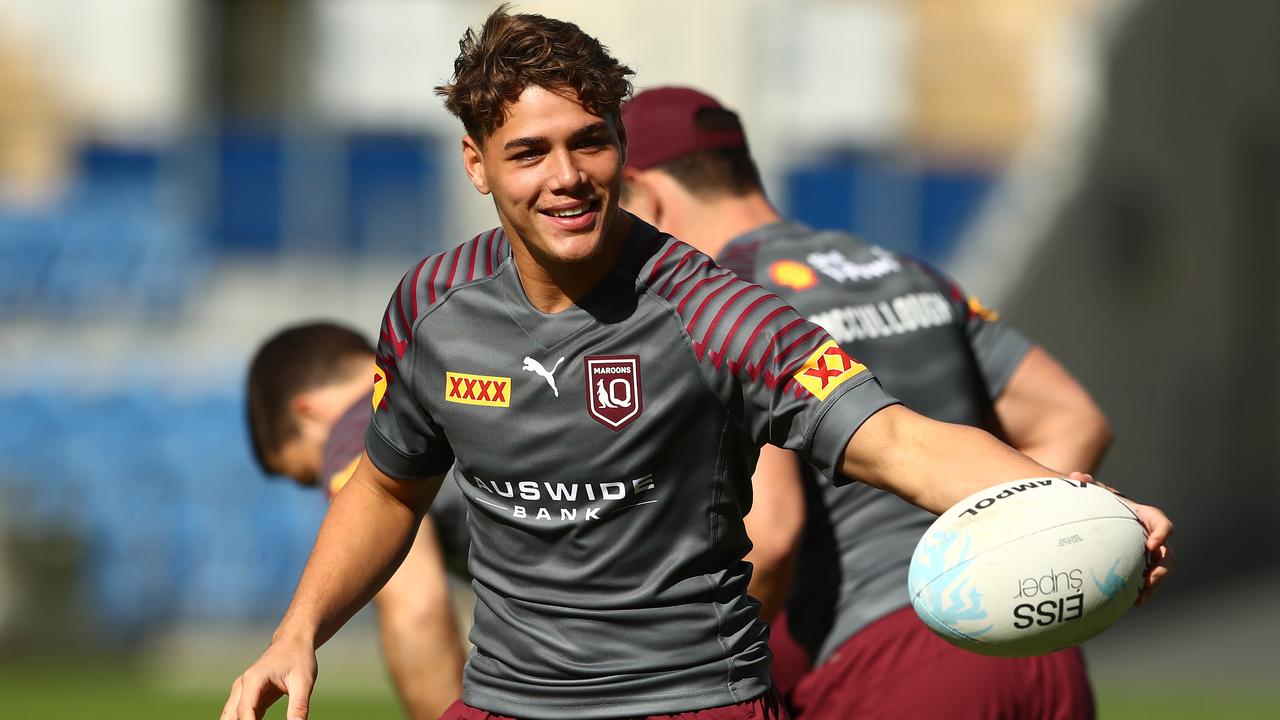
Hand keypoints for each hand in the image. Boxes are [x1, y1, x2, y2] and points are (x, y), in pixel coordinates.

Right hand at [220, 634, 316, 719]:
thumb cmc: (299, 658)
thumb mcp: (304, 682)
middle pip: (230, 717)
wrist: (294, 641)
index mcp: (253, 680)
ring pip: (231, 719)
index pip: (244, 711)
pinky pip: (243, 718)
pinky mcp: (249, 699)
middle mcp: (242, 686)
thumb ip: (299, 706)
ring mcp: (242, 693)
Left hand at [1065, 472, 1174, 605]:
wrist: (1091, 515)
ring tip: (1141, 598)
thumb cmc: (1092, 502)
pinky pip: (1146, 581)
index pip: (1161, 523)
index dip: (1162, 533)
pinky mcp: (1137, 566)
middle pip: (1167, 553)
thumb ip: (1085, 486)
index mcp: (1143, 516)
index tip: (1151, 545)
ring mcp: (1146, 553)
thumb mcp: (1089, 493)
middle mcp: (1150, 535)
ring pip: (1159, 571)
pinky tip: (1130, 604)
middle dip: (1163, 568)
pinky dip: (1143, 592)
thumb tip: (1077, 478)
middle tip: (1150, 580)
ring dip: (1155, 585)